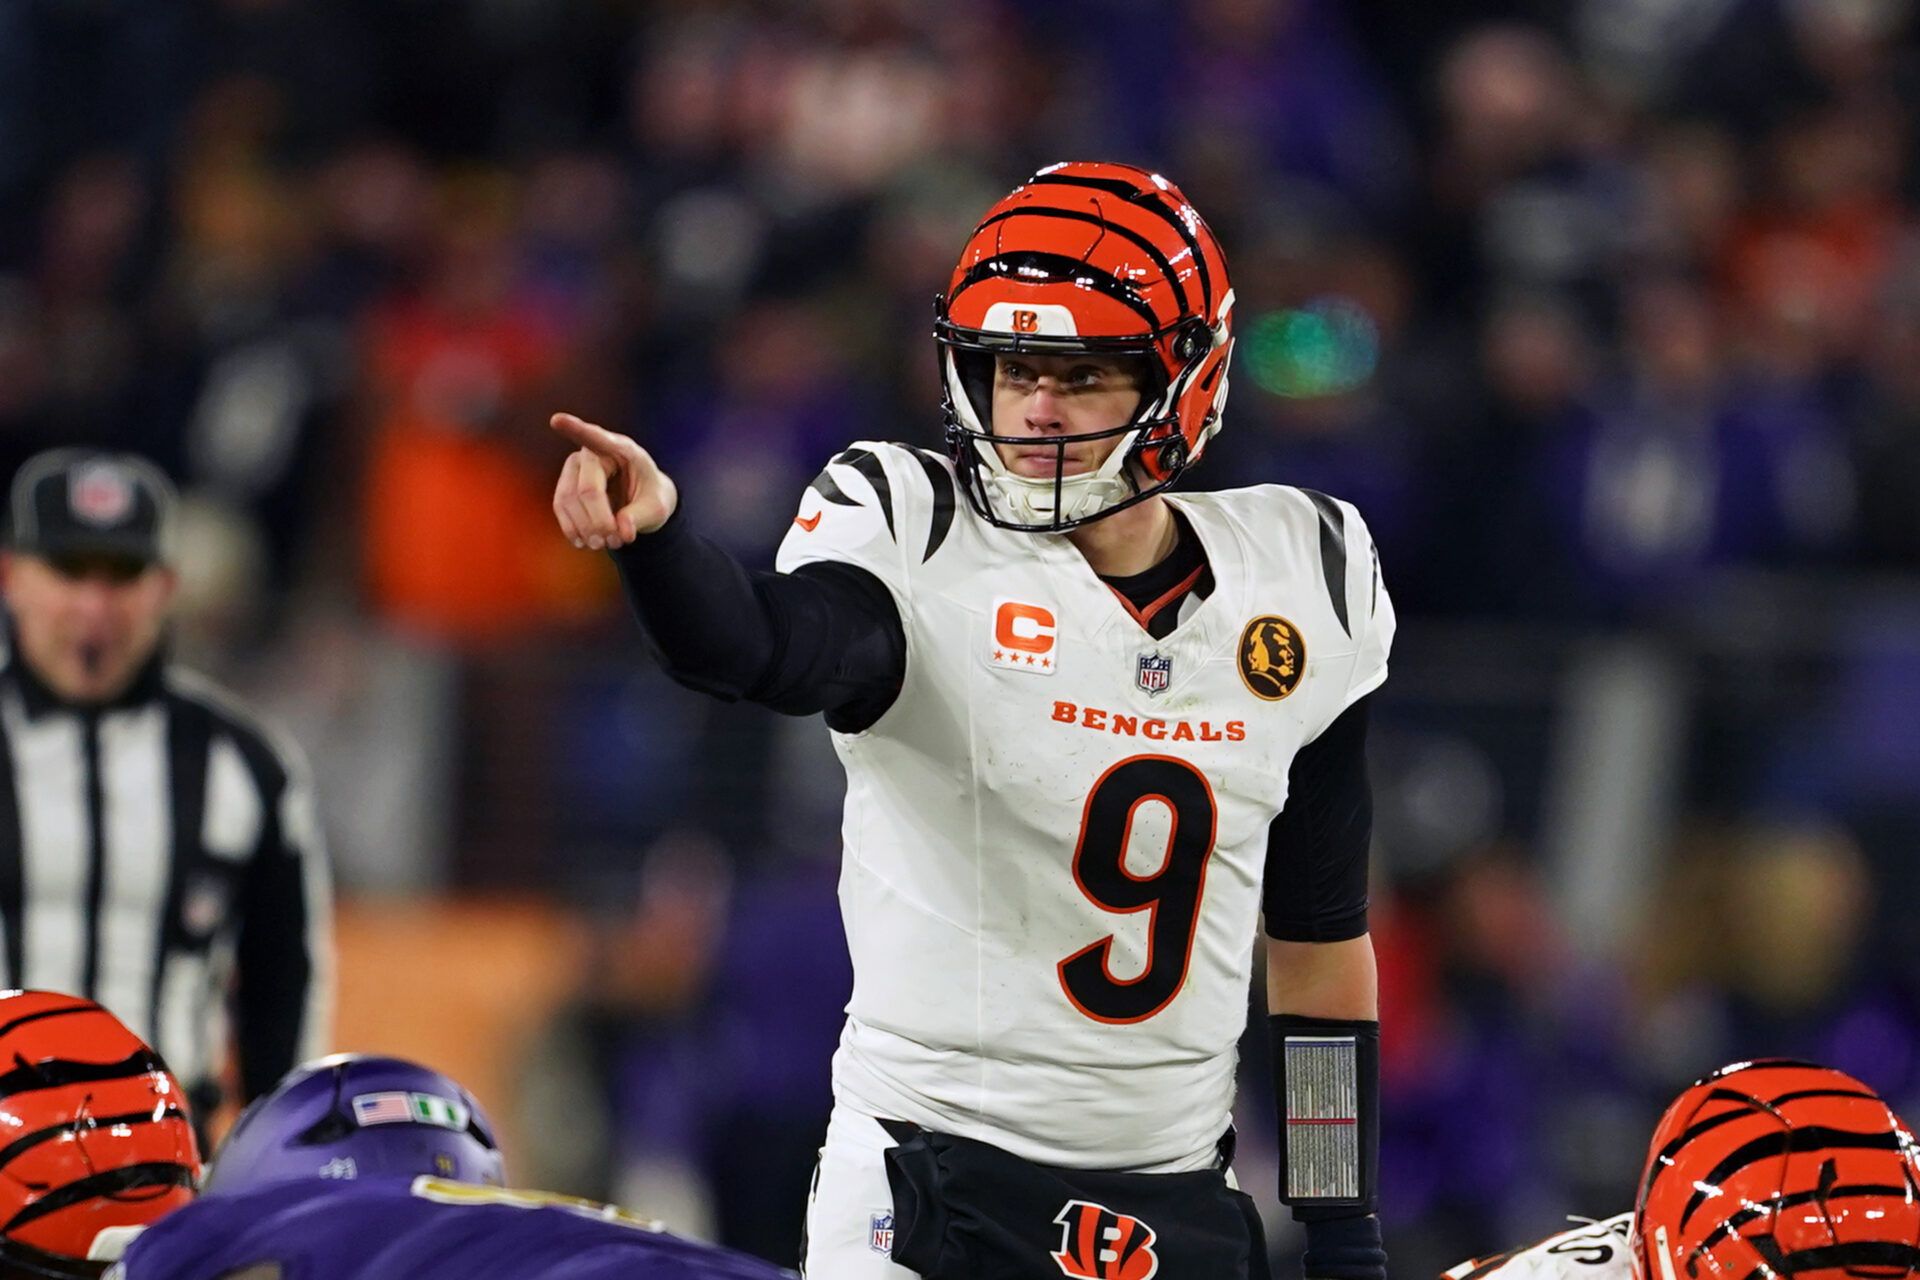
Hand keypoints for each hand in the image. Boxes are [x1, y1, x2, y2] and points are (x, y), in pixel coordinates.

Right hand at [549, 412, 678, 549]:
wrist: (642, 502)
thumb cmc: (651, 497)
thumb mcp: (656, 508)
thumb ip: (640, 518)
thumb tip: (622, 532)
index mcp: (624, 450)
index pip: (599, 439)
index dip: (576, 429)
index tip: (557, 420)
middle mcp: (596, 453)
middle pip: (588, 489)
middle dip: (599, 521)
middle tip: (614, 543)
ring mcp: (577, 467)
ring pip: (568, 499)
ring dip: (584, 528)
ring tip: (603, 545)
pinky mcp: (566, 485)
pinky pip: (560, 506)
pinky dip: (571, 528)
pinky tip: (583, 542)